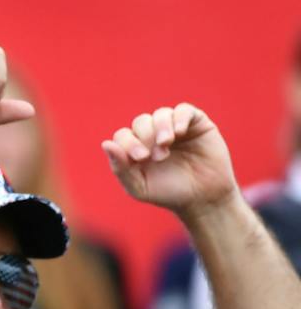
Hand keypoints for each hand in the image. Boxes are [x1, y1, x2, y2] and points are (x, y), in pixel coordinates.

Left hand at [102, 104, 238, 218]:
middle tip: (158, 157)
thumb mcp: (139, 187)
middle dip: (145, 137)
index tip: (141, 158)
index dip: (128, 143)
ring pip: (161, 114)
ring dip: (160, 127)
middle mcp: (153, 135)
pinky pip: (183, 110)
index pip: (123, 136)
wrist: (203, 198)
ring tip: (166, 144)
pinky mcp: (196, 124)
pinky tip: (179, 132)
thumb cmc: (169, 193)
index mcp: (136, 148)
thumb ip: (120, 168)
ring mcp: (174, 127)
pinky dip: (179, 118)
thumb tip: (106, 144)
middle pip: (141, 122)